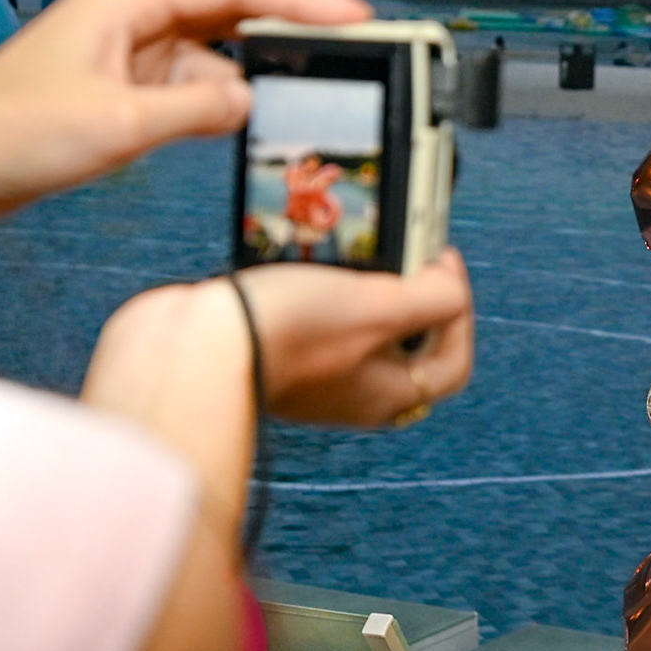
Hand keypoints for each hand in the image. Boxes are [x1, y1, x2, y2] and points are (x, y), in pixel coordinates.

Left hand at [0, 0, 370, 215]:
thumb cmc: (13, 131)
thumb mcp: (120, 123)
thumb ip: (197, 109)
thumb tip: (247, 101)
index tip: (352, 16)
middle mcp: (133, 14)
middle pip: (232, 11)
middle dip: (286, 34)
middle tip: (348, 55)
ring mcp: (129, 49)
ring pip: (215, 55)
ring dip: (245, 82)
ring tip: (294, 105)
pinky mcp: (126, 84)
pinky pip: (191, 86)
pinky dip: (215, 104)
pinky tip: (236, 124)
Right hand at [236, 248, 472, 424]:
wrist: (190, 346)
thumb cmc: (283, 333)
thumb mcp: (379, 307)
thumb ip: (433, 297)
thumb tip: (450, 284)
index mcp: (390, 395)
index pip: (454, 359)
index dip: (460, 308)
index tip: (440, 263)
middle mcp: (356, 396)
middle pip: (411, 344)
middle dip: (414, 296)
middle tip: (402, 257)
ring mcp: (316, 379)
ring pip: (365, 331)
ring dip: (368, 290)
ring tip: (357, 255)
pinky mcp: (280, 356)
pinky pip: (322, 323)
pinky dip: (327, 292)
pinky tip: (312, 267)